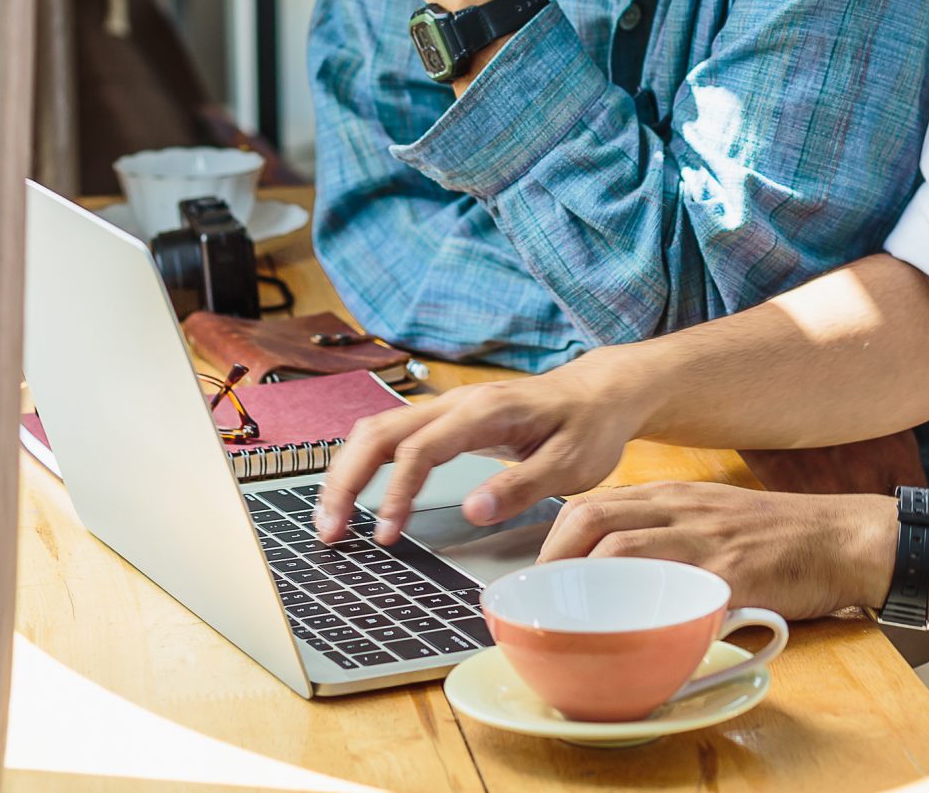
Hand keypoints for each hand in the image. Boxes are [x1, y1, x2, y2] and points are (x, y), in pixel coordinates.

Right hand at [312, 364, 641, 545]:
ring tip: (331, 521)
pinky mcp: (446, 420)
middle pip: (379, 433)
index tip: (386, 534)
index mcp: (484, 412)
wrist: (598, 393)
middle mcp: (456, 404)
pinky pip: (390, 435)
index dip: (395, 492)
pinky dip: (363, 464)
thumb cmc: (587, 426)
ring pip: (376, 430)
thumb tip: (474, 510)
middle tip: (330, 531)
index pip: (420, 449)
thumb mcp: (571, 463)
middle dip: (346, 481)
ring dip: (347, 472)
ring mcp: (447, 409)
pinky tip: (355, 496)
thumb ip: (522, 486)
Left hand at [537, 482, 899, 623]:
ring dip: (583, 585)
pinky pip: (670, 586)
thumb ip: (669, 536)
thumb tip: (620, 576)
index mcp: (672, 496)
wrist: (841, 538)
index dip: (554, 539)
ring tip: (572, 618)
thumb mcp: (713, 518)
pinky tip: (628, 632)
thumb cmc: (779, 537)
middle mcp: (679, 508)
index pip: (591, 503)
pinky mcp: (729, 571)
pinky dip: (639, 609)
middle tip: (544, 598)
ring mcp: (702, 538)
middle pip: (589, 517)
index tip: (542, 575)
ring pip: (618, 547)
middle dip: (552, 559)